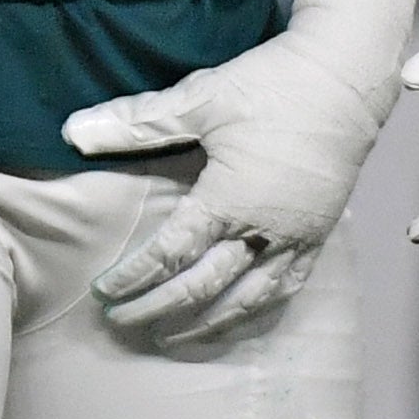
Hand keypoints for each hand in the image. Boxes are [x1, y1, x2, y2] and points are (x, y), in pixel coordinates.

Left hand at [63, 0, 418, 348]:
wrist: (345, 81)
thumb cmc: (270, 87)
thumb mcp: (198, 100)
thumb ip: (136, 122)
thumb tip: (73, 132)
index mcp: (232, 201)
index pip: (173, 253)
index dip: (136, 277)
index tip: (103, 293)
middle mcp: (267, 230)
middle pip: (207, 287)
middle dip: (161, 309)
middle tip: (123, 324)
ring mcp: (299, 238)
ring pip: (252, 299)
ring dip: (209, 323)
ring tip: (173, 338)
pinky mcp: (321, 234)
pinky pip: (288, 287)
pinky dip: (258, 310)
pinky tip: (238, 316)